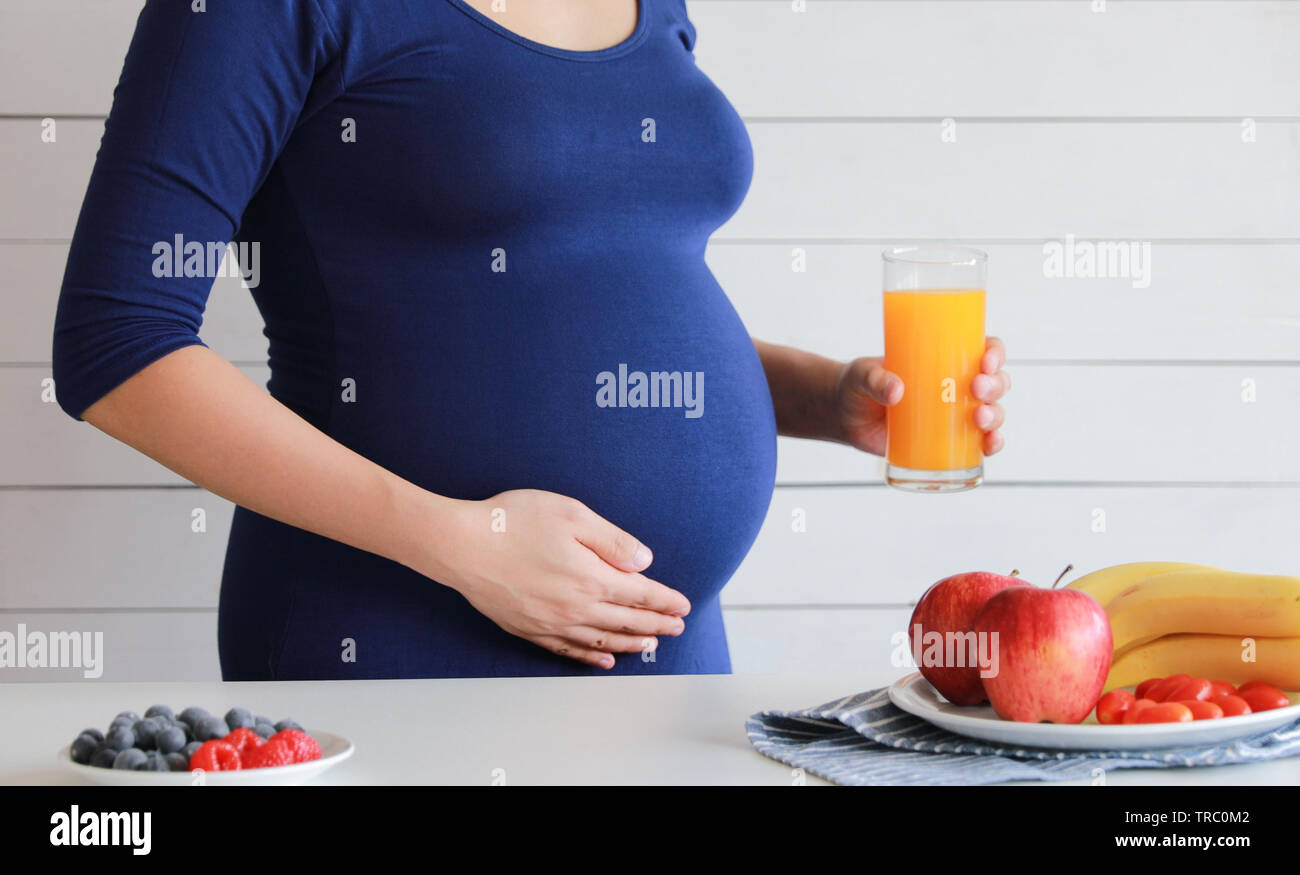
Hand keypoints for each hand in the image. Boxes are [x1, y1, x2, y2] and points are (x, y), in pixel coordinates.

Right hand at [424, 489, 690, 668]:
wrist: (459, 545)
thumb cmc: (512, 522)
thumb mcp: (572, 515)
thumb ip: (612, 541)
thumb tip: (644, 563)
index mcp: (591, 578)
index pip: (640, 594)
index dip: (665, 601)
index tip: (683, 606)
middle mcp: (575, 607)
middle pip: (626, 620)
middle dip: (657, 624)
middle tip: (677, 628)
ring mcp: (551, 623)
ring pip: (602, 640)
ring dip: (630, 642)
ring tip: (651, 644)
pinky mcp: (528, 629)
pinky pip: (569, 650)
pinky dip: (591, 657)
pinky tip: (604, 660)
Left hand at [832, 336, 1010, 456]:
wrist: (845, 418)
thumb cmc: (857, 387)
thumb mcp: (861, 375)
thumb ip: (874, 378)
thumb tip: (896, 391)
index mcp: (944, 359)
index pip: (984, 349)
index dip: (995, 353)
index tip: (985, 362)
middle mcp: (957, 385)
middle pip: (995, 382)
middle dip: (995, 385)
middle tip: (976, 389)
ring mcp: (954, 415)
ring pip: (992, 412)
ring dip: (995, 415)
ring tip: (979, 419)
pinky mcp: (947, 441)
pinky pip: (980, 443)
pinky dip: (991, 444)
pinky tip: (989, 444)